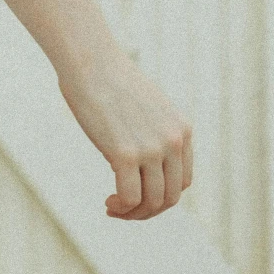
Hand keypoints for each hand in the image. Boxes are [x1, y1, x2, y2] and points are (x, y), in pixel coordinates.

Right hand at [58, 43, 192, 218]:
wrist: (90, 60)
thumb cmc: (109, 80)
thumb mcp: (146, 107)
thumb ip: (153, 133)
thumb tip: (144, 162)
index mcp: (181, 129)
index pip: (183, 181)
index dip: (161, 196)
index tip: (139, 195)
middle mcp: (173, 141)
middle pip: (170, 197)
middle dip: (148, 210)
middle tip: (124, 208)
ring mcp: (151, 149)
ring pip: (151, 201)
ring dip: (133, 213)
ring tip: (113, 207)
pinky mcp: (126, 154)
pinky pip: (129, 197)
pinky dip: (121, 208)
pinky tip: (108, 203)